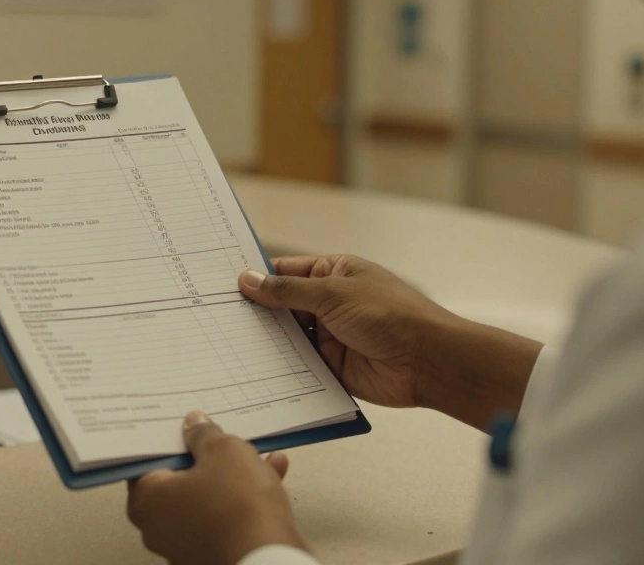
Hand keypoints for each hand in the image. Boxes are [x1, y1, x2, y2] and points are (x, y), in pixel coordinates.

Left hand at [127, 412, 305, 564]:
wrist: (268, 560)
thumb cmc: (237, 507)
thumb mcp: (224, 451)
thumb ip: (205, 434)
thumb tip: (194, 426)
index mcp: (147, 500)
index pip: (147, 461)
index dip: (169, 440)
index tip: (184, 426)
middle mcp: (159, 528)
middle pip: (180, 480)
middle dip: (207, 457)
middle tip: (222, 437)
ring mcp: (185, 546)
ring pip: (207, 499)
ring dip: (233, 476)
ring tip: (259, 454)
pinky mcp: (212, 555)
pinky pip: (224, 518)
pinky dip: (243, 499)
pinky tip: (272, 475)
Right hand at [240, 255, 542, 429]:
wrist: (428, 361)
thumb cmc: (392, 315)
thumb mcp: (333, 294)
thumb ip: (287, 291)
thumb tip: (248, 280)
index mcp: (334, 274)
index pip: (285, 272)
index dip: (256, 278)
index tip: (222, 285)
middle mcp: (330, 304)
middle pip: (282, 308)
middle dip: (255, 314)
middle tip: (215, 317)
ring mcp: (331, 337)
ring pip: (288, 339)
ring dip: (266, 343)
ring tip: (225, 344)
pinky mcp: (332, 368)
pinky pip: (299, 367)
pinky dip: (281, 369)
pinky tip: (252, 370)